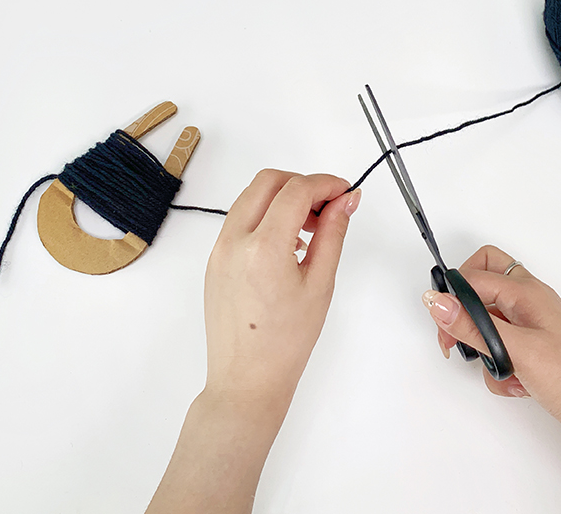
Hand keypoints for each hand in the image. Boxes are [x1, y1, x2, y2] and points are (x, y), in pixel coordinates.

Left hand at [146, 170, 359, 513]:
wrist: (247, 379)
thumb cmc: (287, 341)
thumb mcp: (320, 284)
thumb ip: (333, 234)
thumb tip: (346, 200)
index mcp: (264, 247)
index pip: (296, 190)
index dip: (326, 184)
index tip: (346, 193)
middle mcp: (234, 241)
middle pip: (268, 181)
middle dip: (302, 184)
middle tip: (329, 206)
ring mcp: (218, 249)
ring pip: (251, 198)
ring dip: (282, 198)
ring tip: (310, 229)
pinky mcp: (214, 260)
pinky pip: (239, 221)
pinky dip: (265, 217)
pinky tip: (288, 244)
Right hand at [423, 245, 560, 513]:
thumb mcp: (514, 349)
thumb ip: (471, 325)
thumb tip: (435, 300)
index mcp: (527, 291)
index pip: (474, 276)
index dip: (453, 298)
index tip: (443, 329)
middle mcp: (530, 301)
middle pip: (483, 286)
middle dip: (465, 313)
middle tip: (458, 343)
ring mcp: (533, 325)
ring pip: (490, 322)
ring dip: (486, 348)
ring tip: (501, 370)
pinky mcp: (535, 349)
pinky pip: (504, 347)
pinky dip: (502, 366)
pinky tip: (517, 384)